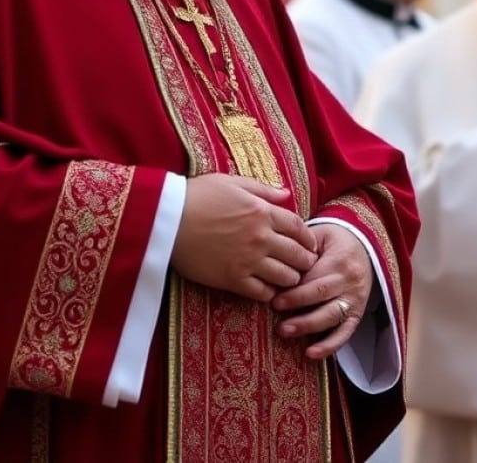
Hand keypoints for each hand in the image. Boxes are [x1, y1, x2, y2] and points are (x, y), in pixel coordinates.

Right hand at [170, 173, 317, 303]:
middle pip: (297, 255)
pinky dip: (269, 293)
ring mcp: (248, 261)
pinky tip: (267, 289)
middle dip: (305, 261)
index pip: (298, 227)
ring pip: (285, 277)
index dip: (308, 238)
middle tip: (305, 265)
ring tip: (289, 279)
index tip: (311, 245)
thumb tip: (286, 194)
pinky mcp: (232, 280)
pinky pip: (262, 293)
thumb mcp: (231, 183)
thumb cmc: (196, 196)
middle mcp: (261, 237)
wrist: (166, 219)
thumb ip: (262, 190)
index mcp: (262, 212)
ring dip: (290, 279)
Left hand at [272, 223, 372, 360]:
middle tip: (274, 308)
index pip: (314, 275)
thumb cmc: (334, 243)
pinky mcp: (357, 315)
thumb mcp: (321, 235)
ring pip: (331, 316)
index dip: (294, 286)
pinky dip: (329, 345)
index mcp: (339, 260)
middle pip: (321, 294)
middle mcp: (350, 281)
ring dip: (307, 325)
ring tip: (284, 330)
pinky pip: (345, 334)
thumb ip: (303, 247)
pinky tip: (311, 353)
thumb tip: (281, 262)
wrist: (364, 250)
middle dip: (296, 303)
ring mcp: (355, 300)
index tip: (273, 294)